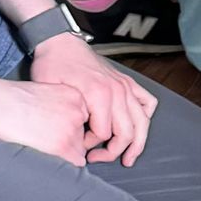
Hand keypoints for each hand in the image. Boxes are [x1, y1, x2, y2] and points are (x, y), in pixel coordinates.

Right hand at [0, 74, 92, 165]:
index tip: (50, 126)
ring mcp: (73, 128)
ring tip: (41, 144)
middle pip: (83, 134)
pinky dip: (66, 162)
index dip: (66, 126)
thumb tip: (62, 124)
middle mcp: (79, 110)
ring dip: (65, 150)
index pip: (82, 118)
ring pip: (80, 148)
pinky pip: (77, 161)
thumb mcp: (43, 92)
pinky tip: (48, 154)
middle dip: (68, 138)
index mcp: (74, 94)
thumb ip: (58, 105)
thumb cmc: (9, 98)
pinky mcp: (64, 145)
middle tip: (45, 136)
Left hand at [29, 36, 155, 165]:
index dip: (91, 145)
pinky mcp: (127, 82)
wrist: (59, 42)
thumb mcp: (53, 92)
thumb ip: (69, 117)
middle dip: (114, 151)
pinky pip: (148, 102)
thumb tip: (79, 140)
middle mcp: (118, 91)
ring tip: (129, 158)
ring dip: (138, 143)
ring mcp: (125, 86)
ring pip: (142, 122)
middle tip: (98, 158)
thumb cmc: (53, 65)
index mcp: (99, 94)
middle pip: (127, 132)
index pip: (104, 133)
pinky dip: (146, 117)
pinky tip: (137, 126)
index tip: (78, 145)